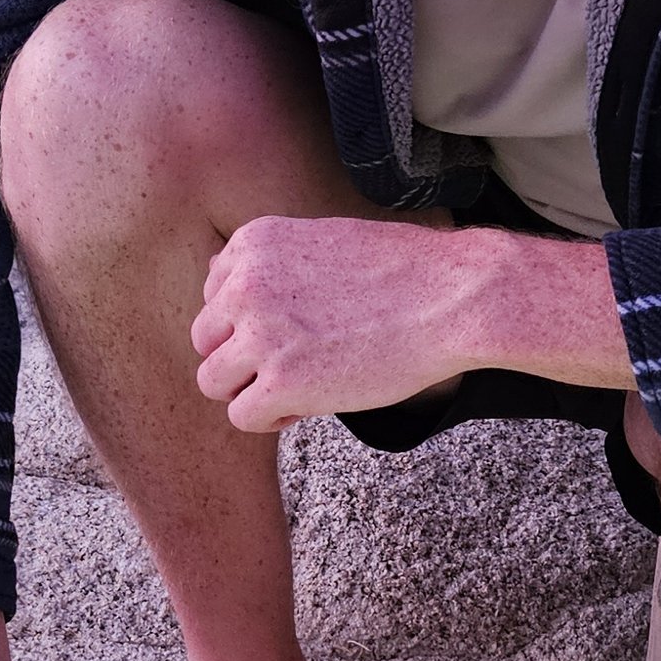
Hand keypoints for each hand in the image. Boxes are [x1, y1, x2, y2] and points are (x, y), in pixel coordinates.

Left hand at [192, 214, 633, 427]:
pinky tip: (313, 402)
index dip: (254, 322)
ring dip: (253, 389)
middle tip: (301, 362)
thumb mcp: (325, 242)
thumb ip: (274, 267)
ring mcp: (259, 333)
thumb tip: (235, 305)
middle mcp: (244, 283)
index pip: (215, 297)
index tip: (300, 327)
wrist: (454, 296)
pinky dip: (273, 417)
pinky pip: (242, 416)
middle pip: (206, 340)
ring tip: (306, 382)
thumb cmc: (404, 273)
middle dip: (245, 358)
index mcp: (252, 242)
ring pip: (213, 381)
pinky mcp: (279, 381)